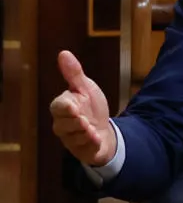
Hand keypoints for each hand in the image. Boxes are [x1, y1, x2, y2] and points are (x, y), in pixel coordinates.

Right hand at [49, 50, 115, 167]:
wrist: (104, 131)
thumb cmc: (91, 108)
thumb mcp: (86, 88)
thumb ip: (74, 74)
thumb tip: (64, 53)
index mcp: (63, 107)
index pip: (58, 106)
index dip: (65, 106)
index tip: (73, 106)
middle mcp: (63, 124)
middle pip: (63, 123)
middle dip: (74, 121)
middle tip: (83, 119)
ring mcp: (71, 139)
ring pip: (72, 137)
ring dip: (83, 133)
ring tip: (91, 129)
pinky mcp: (82, 150)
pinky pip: (84, 148)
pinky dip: (90, 143)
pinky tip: (96, 138)